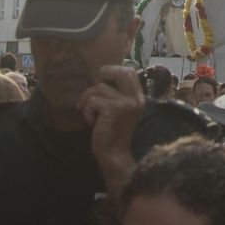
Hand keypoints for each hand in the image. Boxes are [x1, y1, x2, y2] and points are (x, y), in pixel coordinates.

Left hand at [79, 64, 144, 192]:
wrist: (114, 154)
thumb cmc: (112, 132)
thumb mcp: (119, 110)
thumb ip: (117, 94)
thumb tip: (101, 76)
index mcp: (138, 98)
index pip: (130, 71)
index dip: (113, 70)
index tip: (101, 79)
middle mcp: (135, 99)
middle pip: (121, 72)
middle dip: (103, 74)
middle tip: (94, 84)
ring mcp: (126, 104)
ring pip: (99, 88)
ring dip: (87, 99)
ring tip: (89, 112)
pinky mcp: (113, 110)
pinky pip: (93, 101)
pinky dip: (86, 110)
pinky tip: (91, 121)